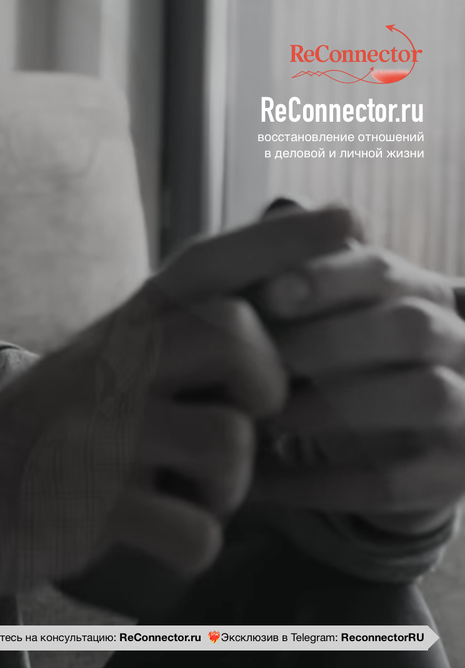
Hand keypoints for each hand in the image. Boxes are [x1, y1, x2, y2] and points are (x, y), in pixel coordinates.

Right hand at [0, 208, 355, 594]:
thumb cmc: (29, 434)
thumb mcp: (88, 369)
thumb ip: (160, 346)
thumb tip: (254, 333)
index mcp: (116, 331)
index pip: (206, 267)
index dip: (280, 241)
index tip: (346, 220)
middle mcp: (110, 366)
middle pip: (234, 335)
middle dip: (265, 385)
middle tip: (244, 415)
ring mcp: (100, 434)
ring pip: (227, 445)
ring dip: (228, 487)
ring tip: (189, 492)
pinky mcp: (89, 506)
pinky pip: (193, 531)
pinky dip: (190, 546)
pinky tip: (155, 535)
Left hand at [250, 239, 464, 534]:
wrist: (389, 446)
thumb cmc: (335, 360)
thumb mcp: (324, 315)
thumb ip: (298, 277)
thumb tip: (273, 221)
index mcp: (420, 295)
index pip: (385, 271)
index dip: (329, 279)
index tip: (268, 294)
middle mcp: (457, 345)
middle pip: (412, 326)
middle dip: (329, 340)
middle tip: (258, 363)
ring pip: (423, 396)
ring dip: (331, 406)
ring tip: (259, 419)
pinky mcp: (451, 477)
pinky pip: (395, 481)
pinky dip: (320, 482)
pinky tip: (258, 479)